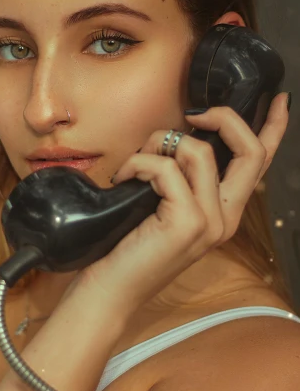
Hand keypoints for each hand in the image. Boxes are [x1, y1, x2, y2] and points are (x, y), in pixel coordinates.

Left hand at [77, 93, 289, 312]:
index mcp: (224, 212)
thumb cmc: (128, 246)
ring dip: (157, 145)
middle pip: (250, 151)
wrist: (109, 290)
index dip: (274, 129)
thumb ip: (180, 178)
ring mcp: (211, 222)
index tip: (281, 100)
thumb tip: (176, 135)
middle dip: (224, 118)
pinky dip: (138, 163)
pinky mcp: (188, 222)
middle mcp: (226, 218)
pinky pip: (165, 167)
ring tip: (133, 166)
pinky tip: (123, 180)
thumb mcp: (161, 206)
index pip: (259, 165)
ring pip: (198, 151)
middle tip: (195, 113)